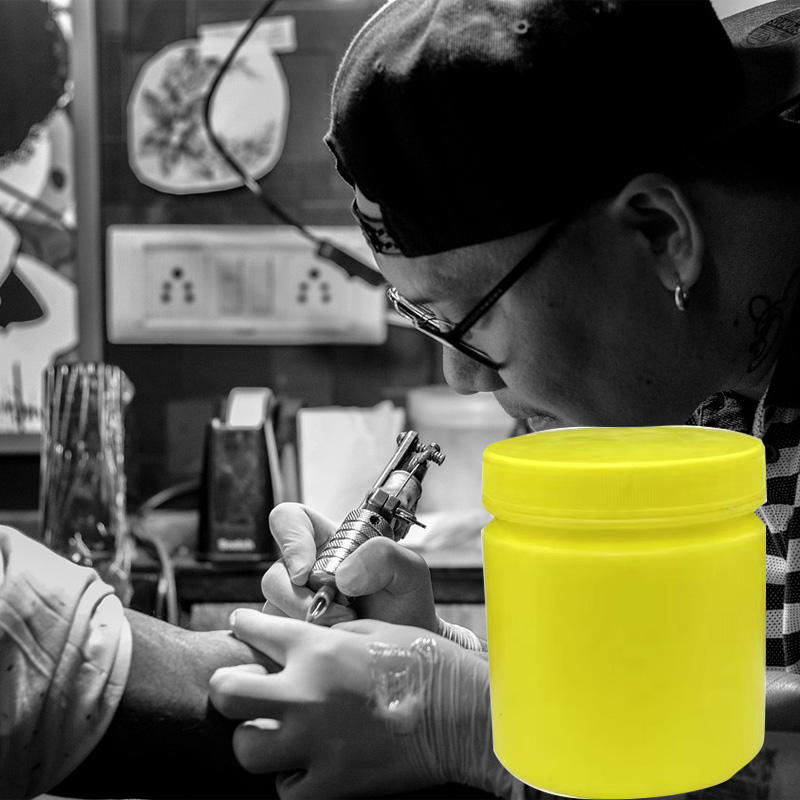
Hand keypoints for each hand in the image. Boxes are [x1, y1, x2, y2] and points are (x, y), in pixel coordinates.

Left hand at [209, 609, 516, 799]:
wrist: (466, 716)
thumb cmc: (427, 665)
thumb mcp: (375, 630)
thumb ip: (327, 637)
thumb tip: (295, 644)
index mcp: (321, 648)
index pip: (256, 630)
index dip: (244, 625)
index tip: (242, 627)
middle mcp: (308, 693)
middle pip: (226, 693)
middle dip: (228, 686)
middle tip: (241, 686)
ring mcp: (316, 742)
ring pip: (247, 748)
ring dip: (256, 736)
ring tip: (275, 729)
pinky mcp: (332, 785)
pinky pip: (286, 788)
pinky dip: (291, 774)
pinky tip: (307, 758)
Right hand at [262, 502, 437, 629]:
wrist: (404, 649)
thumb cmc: (405, 603)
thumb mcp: (409, 570)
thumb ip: (384, 555)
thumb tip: (342, 576)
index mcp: (327, 541)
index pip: (289, 519)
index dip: (290, 539)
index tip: (306, 572)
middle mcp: (303, 570)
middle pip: (274, 575)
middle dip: (301, 599)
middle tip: (342, 612)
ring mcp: (293, 605)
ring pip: (273, 610)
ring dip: (308, 623)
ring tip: (346, 628)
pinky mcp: (291, 636)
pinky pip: (280, 639)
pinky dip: (306, 643)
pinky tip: (334, 643)